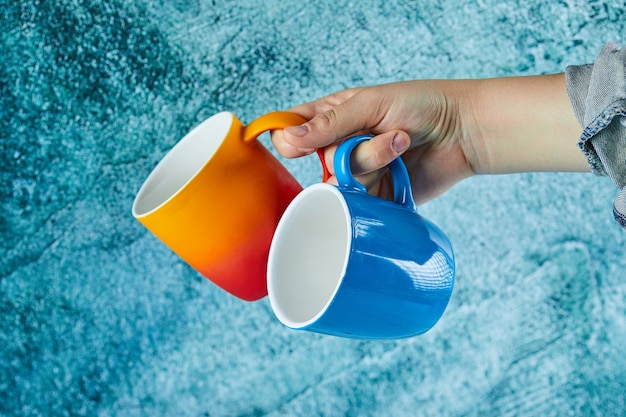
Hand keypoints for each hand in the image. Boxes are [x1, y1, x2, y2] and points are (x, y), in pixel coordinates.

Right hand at [271, 81, 476, 203]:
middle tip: (385, 132)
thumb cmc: (421, 105)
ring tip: (400, 144)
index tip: (298, 142)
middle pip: (319, 160)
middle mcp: (341, 146)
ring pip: (340, 181)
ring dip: (372, 162)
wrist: (462, 132)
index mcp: (333, 117)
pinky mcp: (375, 196)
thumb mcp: (370, 103)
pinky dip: (380, 184)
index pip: (292, 130)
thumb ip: (328, 124)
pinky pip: (360, 200)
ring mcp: (358, 173)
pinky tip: (399, 169)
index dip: (290, 138)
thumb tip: (287, 139)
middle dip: (352, 148)